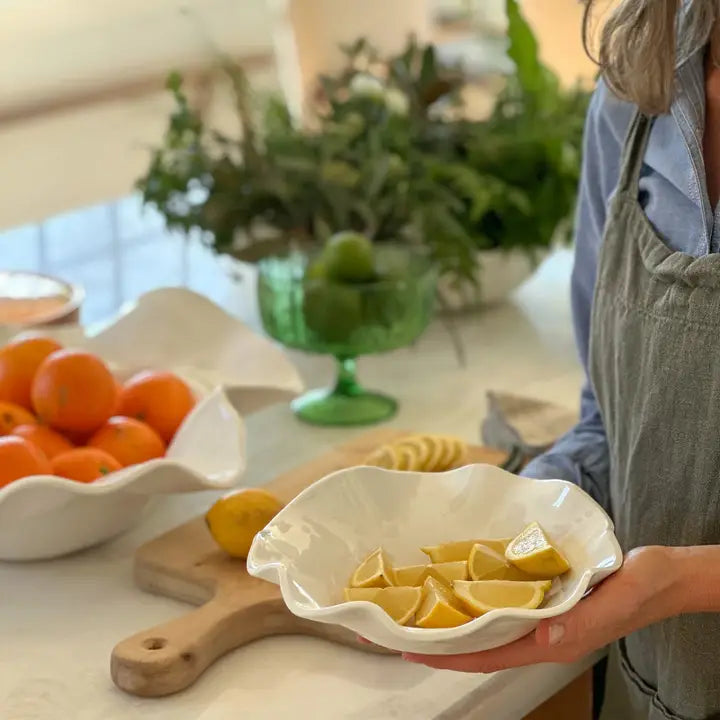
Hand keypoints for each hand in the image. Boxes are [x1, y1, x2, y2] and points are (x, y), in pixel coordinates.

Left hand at [401, 545, 681, 672]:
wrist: (666, 574)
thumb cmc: (645, 584)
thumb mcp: (621, 597)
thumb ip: (585, 620)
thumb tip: (544, 638)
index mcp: (556, 642)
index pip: (492, 656)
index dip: (451, 656)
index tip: (413, 650)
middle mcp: (544, 635)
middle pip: (484, 646)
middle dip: (444, 642)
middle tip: (401, 629)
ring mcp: (546, 619)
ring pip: (492, 628)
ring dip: (457, 621)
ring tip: (419, 610)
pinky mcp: (550, 600)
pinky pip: (506, 606)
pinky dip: (479, 601)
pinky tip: (461, 586)